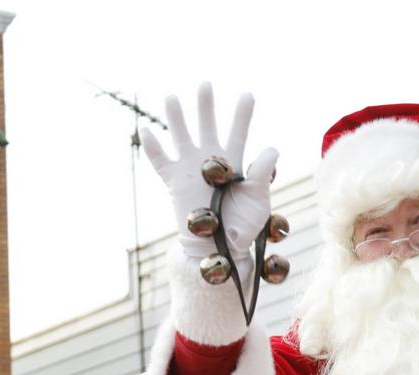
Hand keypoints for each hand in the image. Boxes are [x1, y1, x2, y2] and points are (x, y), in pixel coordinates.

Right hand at [140, 82, 278, 268]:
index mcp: (234, 161)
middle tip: (205, 84)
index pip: (239, 132)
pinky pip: (160, 161)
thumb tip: (271, 149)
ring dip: (176, 117)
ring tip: (172, 97)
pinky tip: (147, 130)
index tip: (248, 94)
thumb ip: (263, 173)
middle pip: (207, 126)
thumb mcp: (259, 198)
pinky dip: (153, 147)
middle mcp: (210, 160)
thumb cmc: (244, 224)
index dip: (242, 114)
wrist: (220, 246)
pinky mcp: (175, 182)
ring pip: (182, 136)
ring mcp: (190, 168)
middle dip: (206, 106)